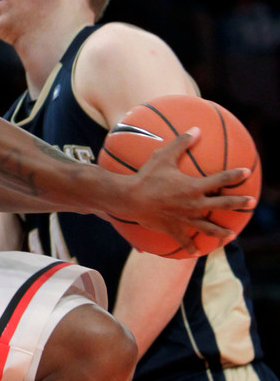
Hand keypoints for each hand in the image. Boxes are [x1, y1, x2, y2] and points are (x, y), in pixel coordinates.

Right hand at [126, 129, 253, 254]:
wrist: (130, 199)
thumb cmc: (146, 176)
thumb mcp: (163, 156)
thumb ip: (181, 143)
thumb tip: (196, 129)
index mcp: (194, 187)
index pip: (221, 179)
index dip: (235, 175)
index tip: (246, 173)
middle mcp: (194, 204)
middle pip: (223, 204)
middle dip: (239, 203)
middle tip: (250, 203)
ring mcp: (184, 219)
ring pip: (208, 228)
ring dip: (221, 232)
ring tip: (231, 235)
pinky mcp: (173, 229)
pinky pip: (184, 241)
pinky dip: (191, 247)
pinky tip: (196, 251)